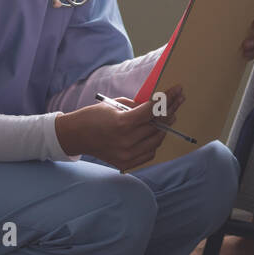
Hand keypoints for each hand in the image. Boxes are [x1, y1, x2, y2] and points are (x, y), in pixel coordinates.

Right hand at [55, 84, 184, 170]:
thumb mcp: (114, 105)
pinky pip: (149, 153)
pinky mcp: (126, 163)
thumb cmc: (94, 116)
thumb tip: (157, 107)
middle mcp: (126, 141)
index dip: (167, 99)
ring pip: (156, 140)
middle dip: (169, 111)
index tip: (177, 91)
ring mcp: (127, 154)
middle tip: (177, 102)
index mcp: (122, 123)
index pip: (152, 110)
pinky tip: (155, 133)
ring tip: (167, 117)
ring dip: (163, 128)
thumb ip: (137, 106)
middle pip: (157, 125)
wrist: (76, 136)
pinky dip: (154, 142)